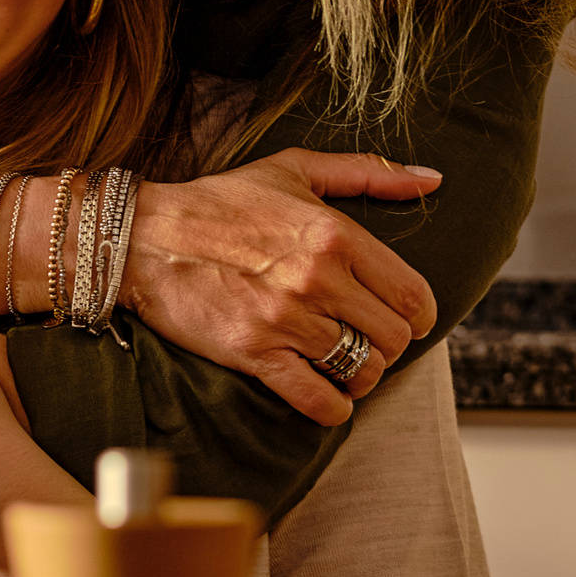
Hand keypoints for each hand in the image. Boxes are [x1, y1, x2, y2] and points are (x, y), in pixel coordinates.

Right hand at [121, 150, 441, 424]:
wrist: (144, 238)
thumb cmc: (220, 202)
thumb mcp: (294, 168)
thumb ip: (366, 172)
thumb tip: (431, 179)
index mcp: (335, 234)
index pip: (413, 295)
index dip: (421, 317)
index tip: (407, 320)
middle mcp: (318, 279)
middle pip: (394, 338)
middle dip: (390, 347)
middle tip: (370, 342)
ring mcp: (286, 320)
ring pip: (361, 371)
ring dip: (361, 376)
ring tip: (346, 366)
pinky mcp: (254, 353)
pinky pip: (317, 400)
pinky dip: (332, 408)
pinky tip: (327, 397)